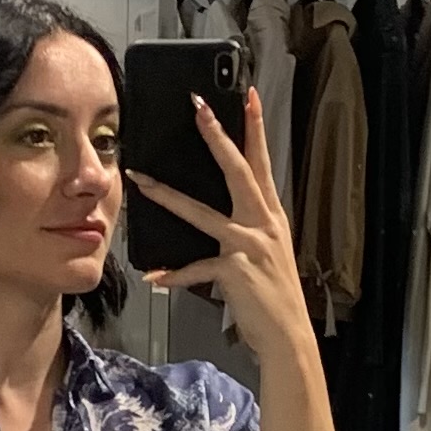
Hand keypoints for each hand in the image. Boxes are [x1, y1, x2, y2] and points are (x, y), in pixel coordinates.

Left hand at [126, 87, 311, 363]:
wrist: (287, 335)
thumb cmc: (276, 298)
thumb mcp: (268, 255)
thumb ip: (250, 232)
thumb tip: (227, 220)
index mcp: (271, 216)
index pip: (261, 163)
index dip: (255, 128)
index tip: (248, 95)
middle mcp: (262, 223)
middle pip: (237, 170)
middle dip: (217, 136)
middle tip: (199, 107)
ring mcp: (248, 244)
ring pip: (201, 212)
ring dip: (168, 196)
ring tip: (143, 181)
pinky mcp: (233, 270)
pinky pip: (195, 269)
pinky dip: (173, 276)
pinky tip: (154, 278)